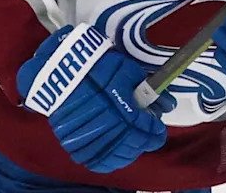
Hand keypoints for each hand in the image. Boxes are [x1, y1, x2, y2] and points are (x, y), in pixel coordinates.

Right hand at [17, 24, 176, 172]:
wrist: (60, 67)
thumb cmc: (95, 65)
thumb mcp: (125, 69)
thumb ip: (145, 87)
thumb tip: (164, 102)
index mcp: (119, 108)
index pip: (143, 130)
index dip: (155, 132)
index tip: (159, 129)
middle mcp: (104, 126)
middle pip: (130, 144)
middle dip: (144, 142)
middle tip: (150, 137)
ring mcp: (86, 136)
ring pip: (113, 156)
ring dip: (128, 153)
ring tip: (134, 145)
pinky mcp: (71, 141)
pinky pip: (93, 160)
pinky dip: (107, 161)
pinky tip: (115, 155)